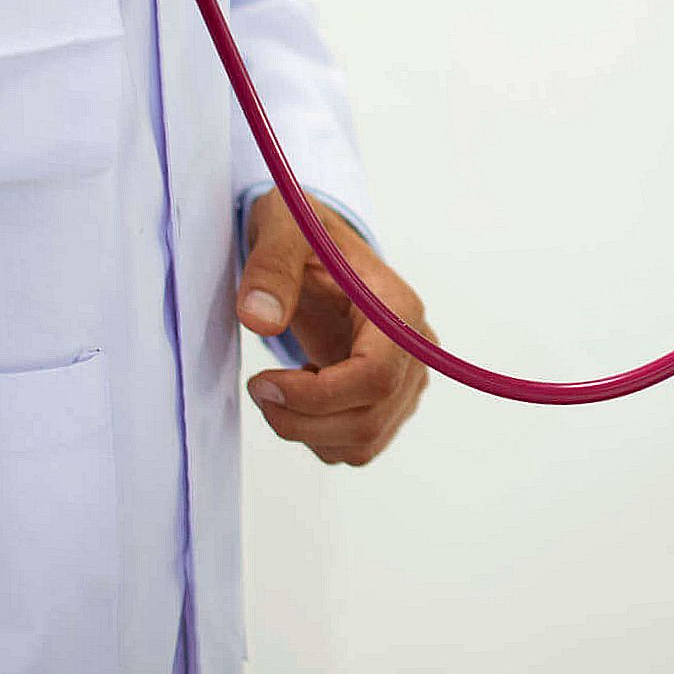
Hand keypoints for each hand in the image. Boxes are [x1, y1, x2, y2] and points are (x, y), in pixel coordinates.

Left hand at [237, 191, 431, 466]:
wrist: (320, 247)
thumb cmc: (307, 234)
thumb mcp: (284, 228)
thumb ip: (272, 267)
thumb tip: (259, 320)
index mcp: (398, 309)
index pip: (375, 377)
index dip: (316, 396)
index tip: (263, 382)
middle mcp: (416, 350)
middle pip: (368, 420)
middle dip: (300, 420)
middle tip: (258, 387)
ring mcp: (408, 380)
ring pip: (363, 443)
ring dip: (307, 432)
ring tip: (280, 385)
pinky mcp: (392, 402)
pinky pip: (359, 446)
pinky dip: (319, 436)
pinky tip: (304, 393)